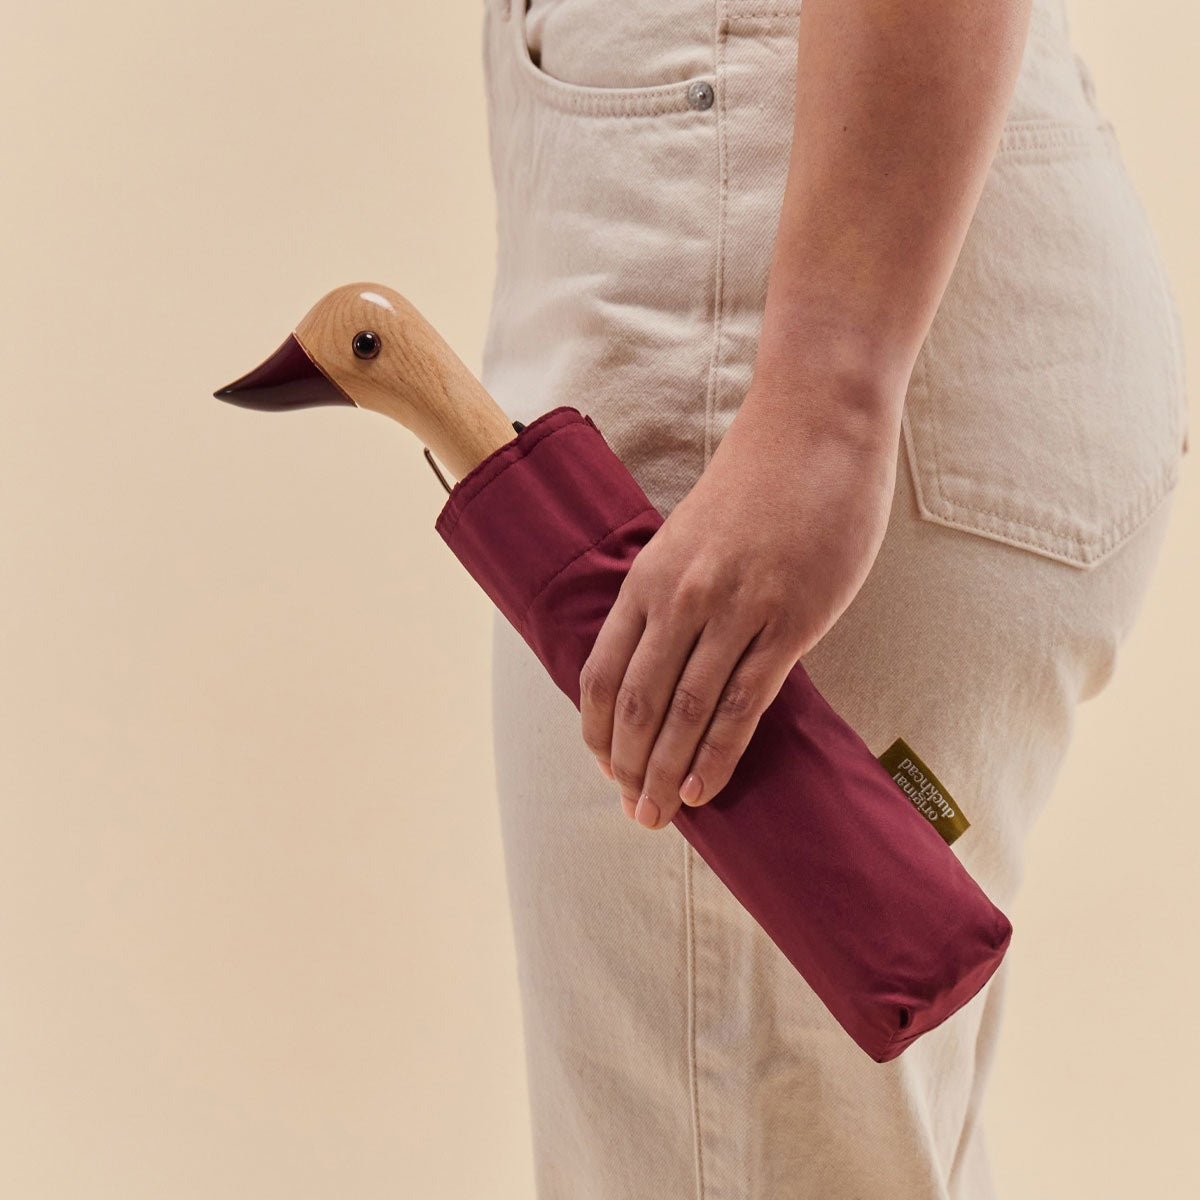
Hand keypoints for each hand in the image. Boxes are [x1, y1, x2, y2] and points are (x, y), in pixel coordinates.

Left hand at [578, 375, 901, 828]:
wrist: (815, 428)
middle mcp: (680, 596)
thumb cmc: (756, 481)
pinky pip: (744, 704)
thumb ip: (673, 592)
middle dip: (629, 767)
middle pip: (639, 704)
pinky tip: (704, 788)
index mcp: (647, 575)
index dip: (599, 729)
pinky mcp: (789, 621)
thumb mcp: (690, 534)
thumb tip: (666, 655)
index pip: (604, 672)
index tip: (604, 766)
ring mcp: (735, 610)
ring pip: (687, 712)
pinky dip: (718, 754)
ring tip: (659, 816)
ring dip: (667, 773)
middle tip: (631, 814)